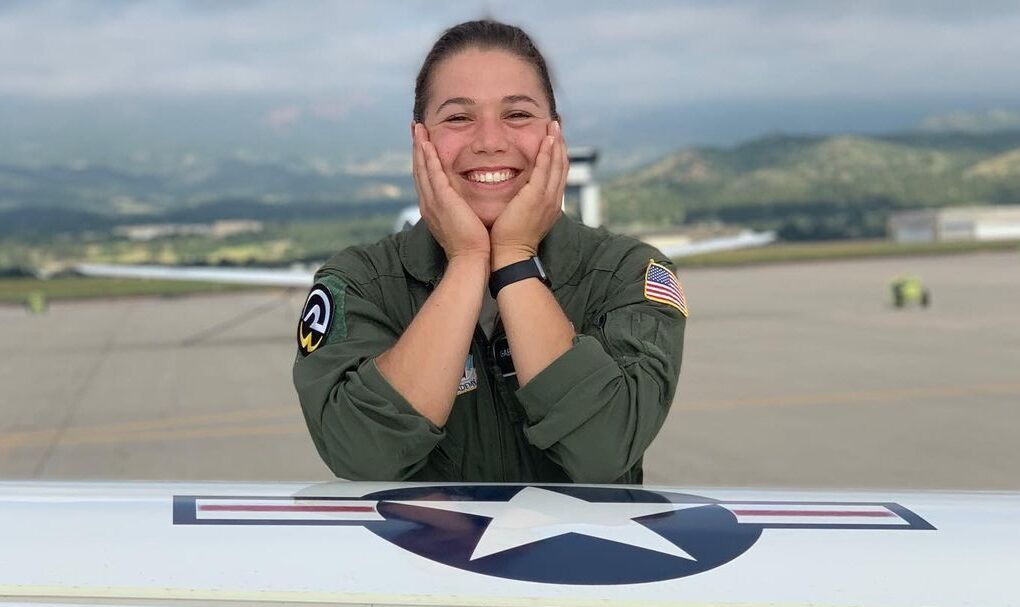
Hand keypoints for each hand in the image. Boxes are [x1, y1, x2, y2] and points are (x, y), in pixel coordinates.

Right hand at [412, 123, 489, 261]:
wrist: (470, 260)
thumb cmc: (472, 247)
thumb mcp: (463, 224)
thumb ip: (462, 211)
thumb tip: (466, 205)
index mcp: (434, 209)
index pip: (426, 179)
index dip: (423, 160)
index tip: (423, 143)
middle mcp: (429, 204)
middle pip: (419, 170)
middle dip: (417, 148)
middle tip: (415, 128)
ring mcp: (433, 202)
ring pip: (422, 168)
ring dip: (419, 147)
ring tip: (417, 128)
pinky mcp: (443, 201)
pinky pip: (432, 174)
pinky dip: (428, 158)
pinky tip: (426, 143)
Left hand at [489, 121, 567, 268]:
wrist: (510, 256)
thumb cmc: (509, 241)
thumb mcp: (521, 218)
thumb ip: (522, 203)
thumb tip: (517, 196)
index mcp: (549, 204)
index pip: (557, 174)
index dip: (558, 155)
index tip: (554, 138)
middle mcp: (553, 199)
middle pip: (562, 165)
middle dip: (561, 143)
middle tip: (557, 124)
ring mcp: (547, 198)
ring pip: (557, 164)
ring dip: (557, 143)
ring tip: (554, 125)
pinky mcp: (536, 197)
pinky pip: (545, 169)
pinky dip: (548, 153)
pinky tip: (548, 139)